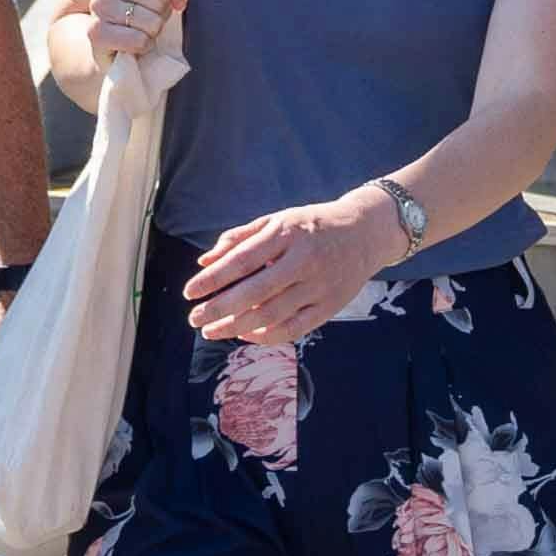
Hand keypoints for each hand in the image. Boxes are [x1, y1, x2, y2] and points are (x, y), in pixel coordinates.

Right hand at [79, 0, 186, 68]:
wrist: (113, 41)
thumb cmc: (143, 4)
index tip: (180, 0)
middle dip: (163, 13)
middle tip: (153, 15)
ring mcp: (95, 3)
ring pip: (150, 22)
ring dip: (153, 31)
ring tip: (143, 27)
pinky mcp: (94, 33)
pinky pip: (138, 41)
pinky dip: (143, 46)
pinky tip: (134, 42)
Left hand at [182, 192, 407, 349]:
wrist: (366, 232)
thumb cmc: (312, 225)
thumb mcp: (277, 220)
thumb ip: (240, 238)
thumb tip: (204, 261)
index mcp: (288, 233)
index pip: (243, 260)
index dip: (213, 279)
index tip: (189, 292)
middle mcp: (304, 260)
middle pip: (254, 292)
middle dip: (219, 308)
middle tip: (195, 318)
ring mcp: (319, 285)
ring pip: (272, 314)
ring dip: (236, 327)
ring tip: (211, 331)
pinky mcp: (330, 306)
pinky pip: (293, 328)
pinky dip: (265, 336)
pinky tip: (244, 334)